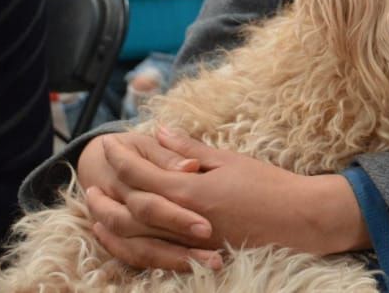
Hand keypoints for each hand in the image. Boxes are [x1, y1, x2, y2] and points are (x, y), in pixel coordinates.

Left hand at [83, 127, 369, 269]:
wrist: (298, 220)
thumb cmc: (268, 185)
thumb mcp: (228, 160)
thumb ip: (189, 149)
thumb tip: (160, 132)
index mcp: (190, 189)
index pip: (142, 173)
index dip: (122, 158)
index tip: (109, 144)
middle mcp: (183, 219)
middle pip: (129, 208)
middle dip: (106, 191)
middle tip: (90, 177)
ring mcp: (188, 242)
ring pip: (134, 236)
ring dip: (110, 221)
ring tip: (95, 209)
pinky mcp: (195, 256)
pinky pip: (152, 254)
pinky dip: (130, 246)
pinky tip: (122, 236)